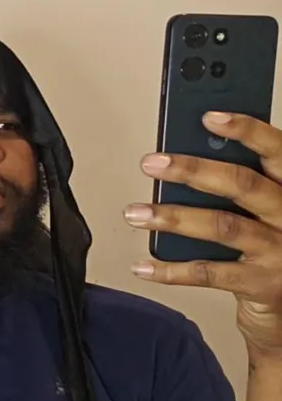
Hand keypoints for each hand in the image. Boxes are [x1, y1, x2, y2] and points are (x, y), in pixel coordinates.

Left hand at [124, 111, 281, 363]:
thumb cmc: (272, 244)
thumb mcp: (264, 207)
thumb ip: (240, 183)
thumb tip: (188, 155)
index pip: (278, 151)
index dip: (247, 131)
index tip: (210, 116)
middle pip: (244, 185)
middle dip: (193, 170)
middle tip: (151, 163)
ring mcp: (280, 251)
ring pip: (224, 227)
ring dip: (173, 218)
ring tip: (134, 213)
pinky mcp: (263, 284)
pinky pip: (211, 274)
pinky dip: (172, 270)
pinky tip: (143, 265)